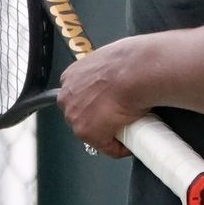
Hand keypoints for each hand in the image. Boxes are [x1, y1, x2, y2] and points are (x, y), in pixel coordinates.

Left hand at [57, 35, 157, 158]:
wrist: (136, 72)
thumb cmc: (131, 61)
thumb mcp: (114, 57)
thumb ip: (108, 69)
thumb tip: (121, 71)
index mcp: (72, 75)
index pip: (78, 93)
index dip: (93, 100)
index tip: (105, 103)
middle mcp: (68, 95)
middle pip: (81, 112)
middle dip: (97, 116)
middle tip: (118, 114)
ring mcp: (75, 115)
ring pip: (91, 130)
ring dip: (108, 131)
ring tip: (128, 126)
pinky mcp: (89, 133)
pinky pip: (106, 146)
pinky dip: (119, 146)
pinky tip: (131, 140)